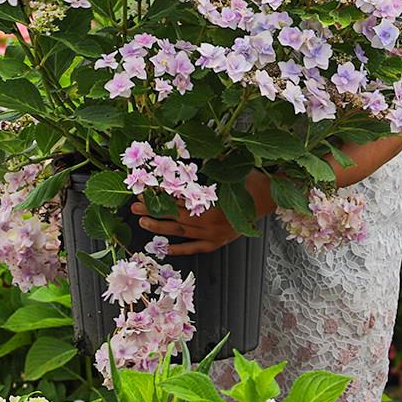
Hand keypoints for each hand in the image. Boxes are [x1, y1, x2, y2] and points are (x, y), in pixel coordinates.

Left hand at [130, 170, 275, 255]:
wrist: (268, 198)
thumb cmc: (249, 180)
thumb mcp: (229, 167)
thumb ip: (209, 163)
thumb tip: (190, 152)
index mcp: (210, 200)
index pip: (177, 196)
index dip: (160, 194)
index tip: (145, 189)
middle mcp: (208, 219)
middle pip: (174, 213)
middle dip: (153, 209)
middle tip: (134, 205)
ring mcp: (211, 233)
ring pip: (180, 231)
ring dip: (160, 227)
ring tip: (142, 222)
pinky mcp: (216, 243)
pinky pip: (194, 248)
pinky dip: (179, 248)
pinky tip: (165, 248)